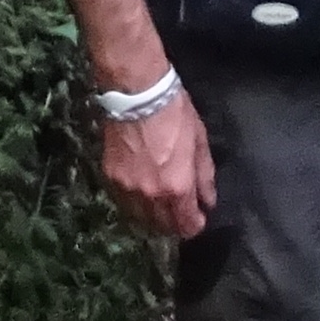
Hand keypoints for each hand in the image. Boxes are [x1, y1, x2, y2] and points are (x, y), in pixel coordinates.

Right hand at [99, 86, 215, 244]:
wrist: (137, 93)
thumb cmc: (174, 113)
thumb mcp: (199, 141)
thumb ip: (205, 177)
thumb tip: (208, 202)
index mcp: (177, 187)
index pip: (186, 225)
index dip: (195, 225)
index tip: (198, 216)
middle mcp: (151, 195)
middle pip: (163, 227)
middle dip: (175, 223)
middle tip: (180, 209)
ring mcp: (127, 188)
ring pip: (141, 219)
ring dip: (153, 216)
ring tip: (160, 202)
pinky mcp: (110, 177)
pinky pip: (123, 202)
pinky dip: (134, 202)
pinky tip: (141, 190)